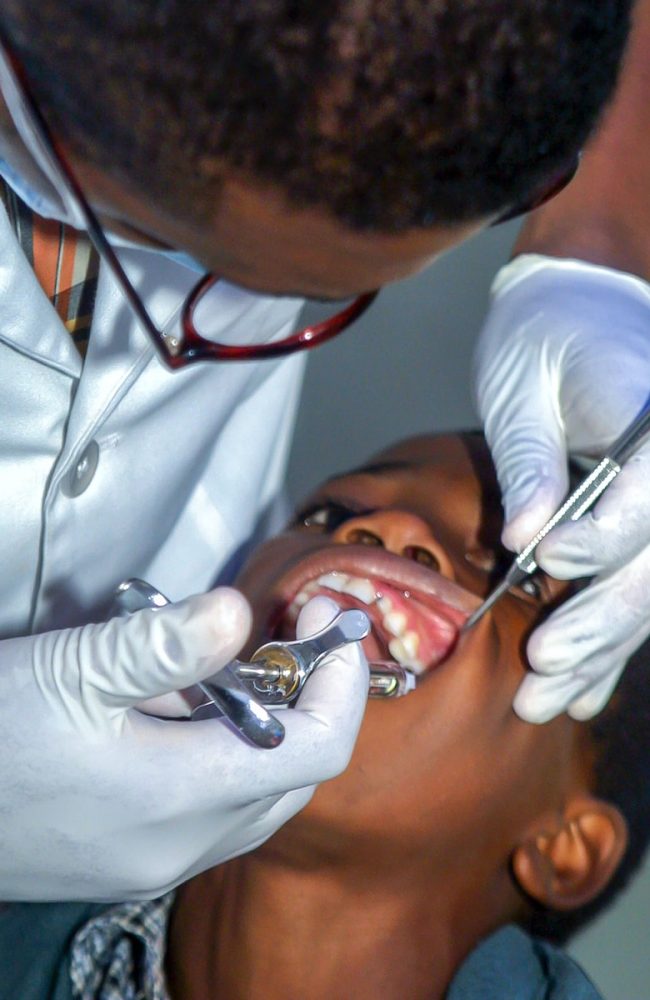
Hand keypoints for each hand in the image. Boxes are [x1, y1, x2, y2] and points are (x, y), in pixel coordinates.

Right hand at [0, 589, 367, 899]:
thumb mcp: (73, 670)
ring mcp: (156, 862)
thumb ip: (165, 643)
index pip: (317, 749)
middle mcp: (183, 846)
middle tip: (280, 639)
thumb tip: (238, 612)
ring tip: (215, 669)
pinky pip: (212, 812)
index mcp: (181, 796)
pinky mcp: (131, 861)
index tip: (327, 625)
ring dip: (261, 730)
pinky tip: (173, 714)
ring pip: (256, 797)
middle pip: (295, 775)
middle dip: (303, 701)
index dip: (340, 683)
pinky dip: (222, 758)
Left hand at [474, 253, 649, 721]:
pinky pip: (637, 586)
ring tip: (545, 701)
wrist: (577, 307)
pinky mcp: (644, 522)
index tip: (550, 558)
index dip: (608, 532)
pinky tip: (581, 691)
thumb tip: (527, 538)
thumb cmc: (540, 335)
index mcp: (649, 412)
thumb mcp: (519, 386)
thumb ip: (528, 462)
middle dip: (604, 618)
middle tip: (543, 667)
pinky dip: (610, 642)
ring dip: (602, 648)